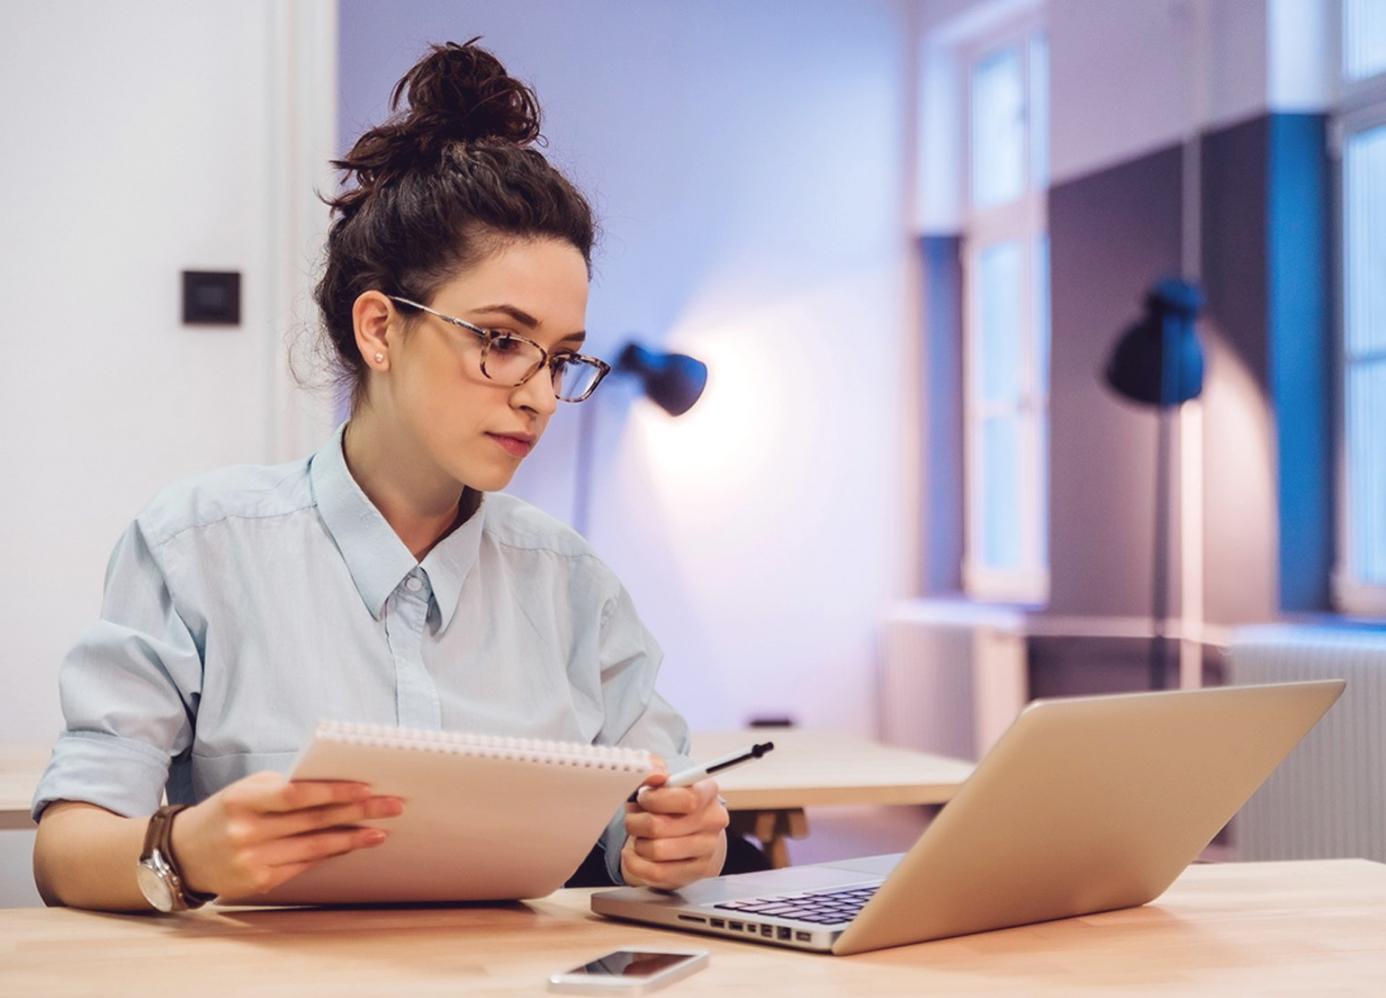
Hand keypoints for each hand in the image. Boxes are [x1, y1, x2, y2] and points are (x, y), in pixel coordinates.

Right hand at [170, 770, 404, 897]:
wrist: (182, 854)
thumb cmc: (225, 812)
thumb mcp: (246, 791)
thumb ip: (284, 788)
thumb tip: (337, 786)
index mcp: (243, 800)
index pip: (297, 794)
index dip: (335, 792)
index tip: (368, 788)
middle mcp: (246, 831)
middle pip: (313, 820)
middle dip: (358, 812)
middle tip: (392, 806)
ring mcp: (252, 860)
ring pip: (314, 847)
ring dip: (352, 838)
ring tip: (380, 831)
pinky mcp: (258, 882)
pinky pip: (304, 865)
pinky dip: (331, 853)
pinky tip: (351, 845)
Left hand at [621, 772, 727, 890]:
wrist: (686, 830)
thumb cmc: (670, 802)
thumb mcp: (663, 781)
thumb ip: (653, 769)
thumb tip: (654, 774)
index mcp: (708, 792)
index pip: (687, 799)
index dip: (656, 799)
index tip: (643, 797)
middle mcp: (713, 821)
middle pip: (662, 826)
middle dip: (636, 822)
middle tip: (634, 817)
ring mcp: (707, 849)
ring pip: (656, 850)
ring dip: (637, 842)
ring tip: (639, 835)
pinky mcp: (695, 872)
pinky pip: (656, 873)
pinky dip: (636, 863)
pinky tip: (634, 853)